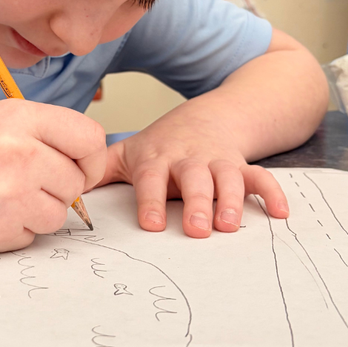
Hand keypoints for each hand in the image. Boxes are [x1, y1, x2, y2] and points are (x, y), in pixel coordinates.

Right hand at [0, 100, 105, 251]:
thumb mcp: (3, 118)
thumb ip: (49, 131)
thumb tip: (93, 161)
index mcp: (21, 117)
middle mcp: (17, 152)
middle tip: (26, 181)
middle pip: (76, 182)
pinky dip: (19, 229)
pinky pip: (34, 235)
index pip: (90, 139)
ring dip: (40, 210)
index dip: (91, 158)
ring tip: (7, 195)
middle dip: (59, 186)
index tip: (79, 166)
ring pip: (59, 213)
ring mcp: (7, 194)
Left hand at [100, 105, 288, 237]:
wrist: (207, 116)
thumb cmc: (163, 144)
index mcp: (158, 158)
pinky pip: (261, 176)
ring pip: (228, 177)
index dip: (151, 199)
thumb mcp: (130, 151)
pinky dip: (273, 192)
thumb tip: (66, 189)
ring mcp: (218, 161)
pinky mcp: (242, 165)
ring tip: (230, 224)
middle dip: (196, 202)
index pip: (152, 177)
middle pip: (194, 178)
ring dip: (231, 200)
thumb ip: (100, 171)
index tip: (150, 224)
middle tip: (196, 230)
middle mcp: (189, 159)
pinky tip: (281, 214)